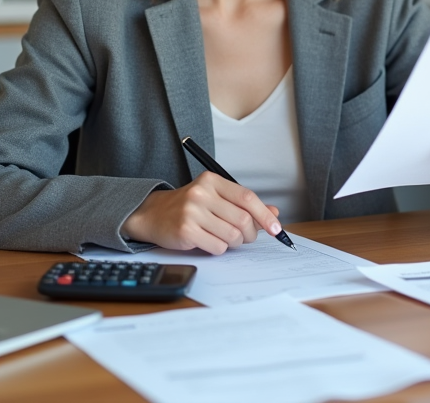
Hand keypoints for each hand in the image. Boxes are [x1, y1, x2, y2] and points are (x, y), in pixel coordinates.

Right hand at [121, 171, 282, 254]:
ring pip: (232, 236)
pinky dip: (219, 248)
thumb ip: (244, 205)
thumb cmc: (188, 206)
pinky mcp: (185, 230)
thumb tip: (273, 213)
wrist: (153, 214)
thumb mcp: (216, 198)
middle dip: (250, 234)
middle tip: (245, 237)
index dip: (264, 215)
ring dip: (234, 243)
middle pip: (242, 219)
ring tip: (225, 238)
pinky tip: (209, 241)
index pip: (247, 197)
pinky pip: (217, 246)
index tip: (276, 229)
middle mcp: (201, 193)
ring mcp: (192, 212)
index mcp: (212, 181)